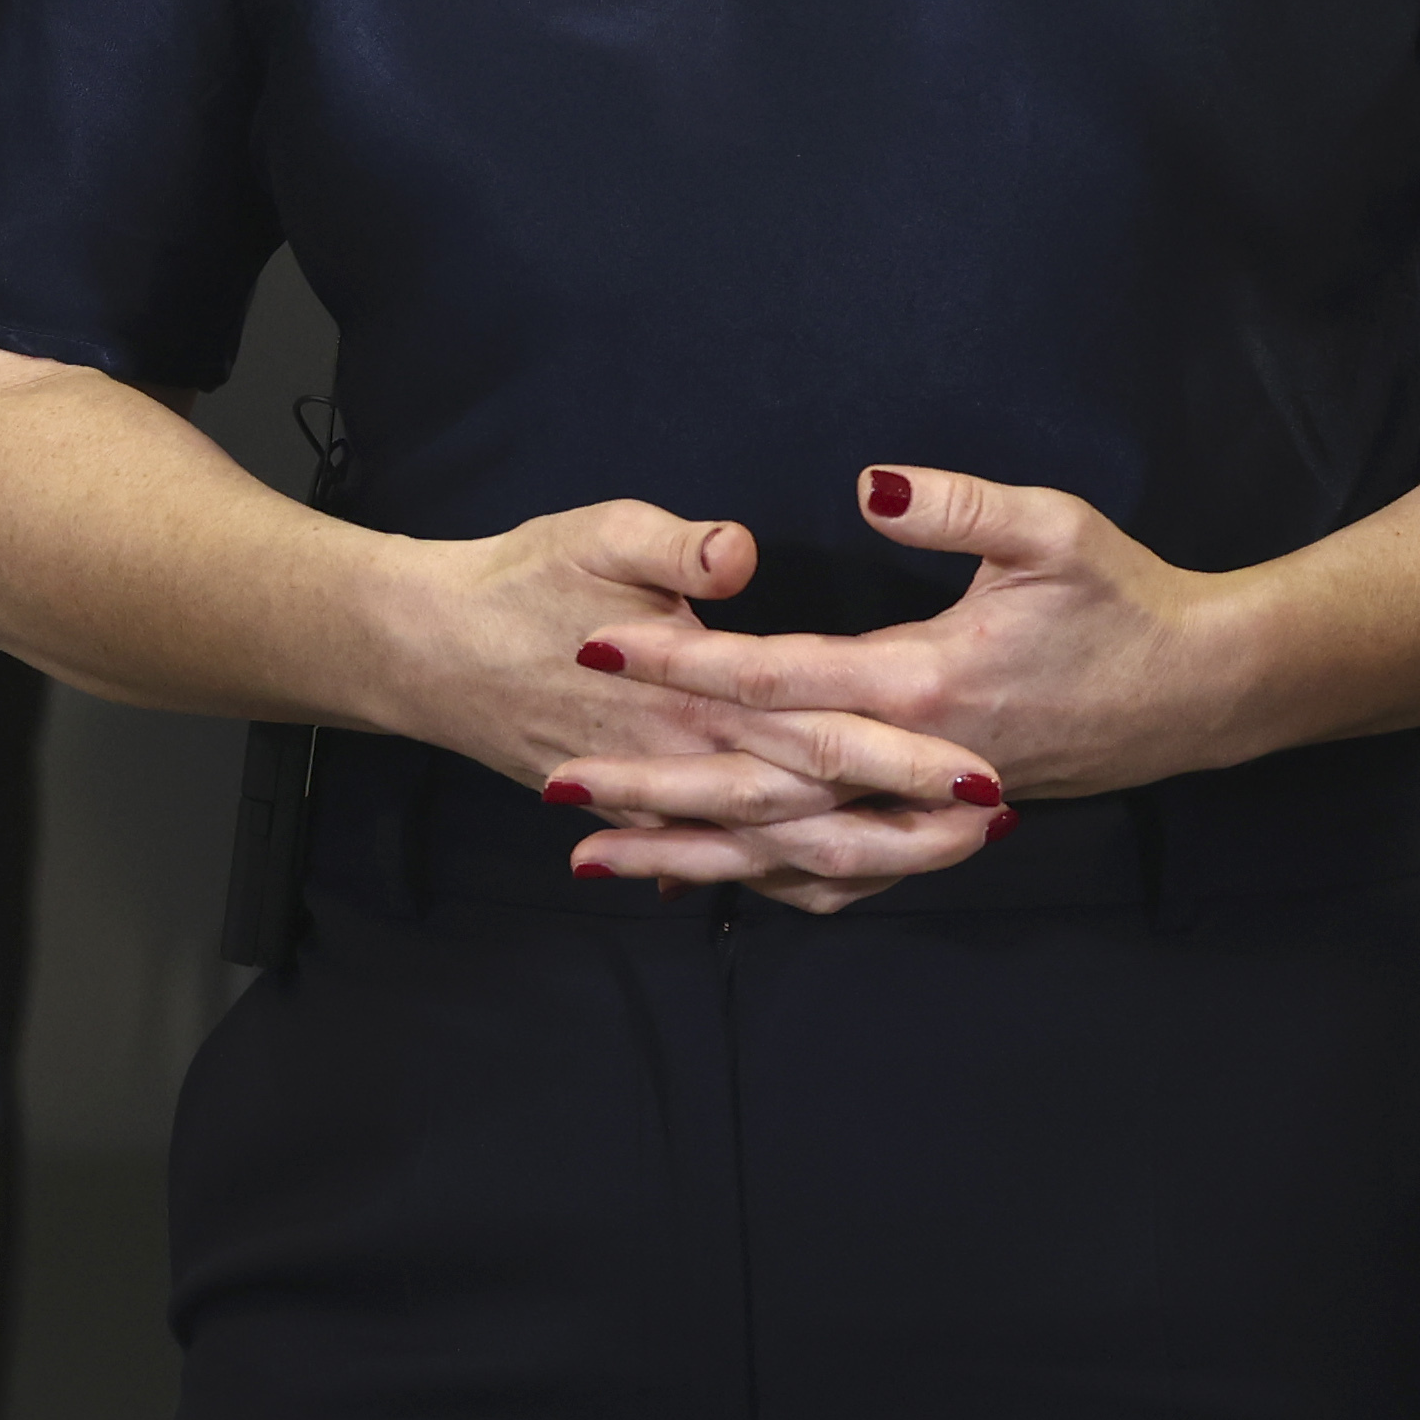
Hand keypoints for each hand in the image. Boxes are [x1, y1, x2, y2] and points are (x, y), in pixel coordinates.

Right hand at [405, 496, 1006, 911]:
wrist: (422, 650)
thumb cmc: (515, 581)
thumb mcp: (594, 534)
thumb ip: (672, 546)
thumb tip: (736, 552)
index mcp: (693, 696)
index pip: (818, 731)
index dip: (899, 752)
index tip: (977, 764)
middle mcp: (688, 760)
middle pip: (818, 808)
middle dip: (911, 822)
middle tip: (996, 824)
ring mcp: (667, 795)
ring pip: (780, 851)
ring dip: (868, 858)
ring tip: (950, 858)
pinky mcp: (650, 808)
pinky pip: (729, 863)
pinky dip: (785, 881)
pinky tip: (840, 885)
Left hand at [588, 468, 1245, 822]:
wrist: (1203, 692)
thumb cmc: (1130, 602)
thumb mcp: (1056, 530)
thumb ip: (958, 505)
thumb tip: (870, 483)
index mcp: (922, 682)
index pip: (775, 674)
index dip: (684, 656)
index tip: (600, 639)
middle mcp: (909, 760)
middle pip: (755, 781)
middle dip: (651, 779)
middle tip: (554, 776)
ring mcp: (924, 806)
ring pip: (785, 845)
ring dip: (687, 848)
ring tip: (595, 853)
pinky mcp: (942, 824)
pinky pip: (841, 871)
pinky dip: (767, 882)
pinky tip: (710, 884)